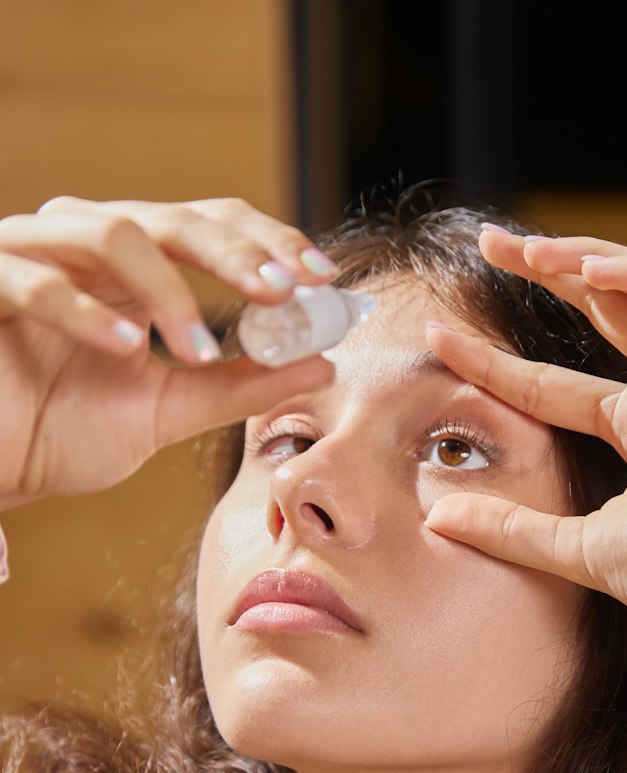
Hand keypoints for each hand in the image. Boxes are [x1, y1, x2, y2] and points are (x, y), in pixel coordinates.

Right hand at [0, 197, 336, 508]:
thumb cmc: (64, 430)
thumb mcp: (170, 409)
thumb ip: (241, 385)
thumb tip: (322, 365)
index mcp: (139, 267)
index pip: (215, 227)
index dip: (271, 243)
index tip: (323, 279)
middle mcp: (89, 244)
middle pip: (177, 218)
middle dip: (239, 253)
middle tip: (285, 290)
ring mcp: (33, 255)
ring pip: (115, 234)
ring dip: (171, 292)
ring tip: (201, 349)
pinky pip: (36, 281)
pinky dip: (89, 313)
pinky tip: (131, 347)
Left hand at [425, 232, 626, 641]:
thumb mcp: (577, 548)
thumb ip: (510, 529)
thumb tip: (439, 518)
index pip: (547, 384)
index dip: (493, 361)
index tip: (439, 339)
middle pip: (594, 313)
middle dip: (542, 273)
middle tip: (489, 244)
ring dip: (576, 258)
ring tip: (518, 246)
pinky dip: (626, 269)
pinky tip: (580, 265)